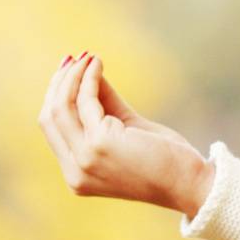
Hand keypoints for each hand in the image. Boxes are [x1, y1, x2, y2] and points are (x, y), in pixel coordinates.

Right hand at [37, 52, 213, 216]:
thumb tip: (87, 72)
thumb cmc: (164, 157)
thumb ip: (105, 106)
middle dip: (58, 84)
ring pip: (61, 108)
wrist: (190, 182)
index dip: (56, 97)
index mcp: (77, 174)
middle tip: (73, 59)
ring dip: (72, 77)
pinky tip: (97, 64)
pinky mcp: (100, 143)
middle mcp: (75, 171)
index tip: (68, 71)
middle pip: (49, 118)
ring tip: (87, 57)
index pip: (53, 131)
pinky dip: (89, 78)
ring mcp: (85, 159)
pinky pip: (86, 101)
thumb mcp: (129, 129)